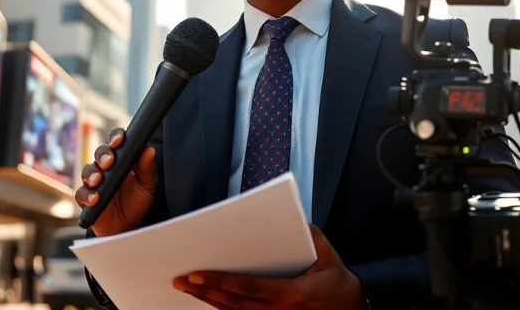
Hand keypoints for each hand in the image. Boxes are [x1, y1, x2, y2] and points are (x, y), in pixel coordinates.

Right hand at [74, 128, 156, 236]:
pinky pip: (81, 193)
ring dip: (92, 174)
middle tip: (109, 162)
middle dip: (103, 155)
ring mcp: (94, 182)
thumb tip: (149, 149)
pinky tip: (95, 199)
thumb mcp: (147, 186)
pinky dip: (87, 195)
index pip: (116, 143)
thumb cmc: (136, 203)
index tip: (119, 140)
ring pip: (87, 171)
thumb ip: (147, 168)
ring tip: (99, 180)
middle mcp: (105, 168)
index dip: (116, 138)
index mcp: (121, 160)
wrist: (126, 227)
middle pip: (99, 153)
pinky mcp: (86, 199)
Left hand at [173, 224, 362, 309]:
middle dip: (205, 291)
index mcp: (291, 294)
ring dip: (210, 301)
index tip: (196, 273)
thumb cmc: (339, 284)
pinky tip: (209, 300)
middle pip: (234, 304)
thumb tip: (293, 218)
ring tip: (187, 289)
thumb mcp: (328, 255)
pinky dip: (225, 309)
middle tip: (180, 280)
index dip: (219, 281)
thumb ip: (310, 235)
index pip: (247, 288)